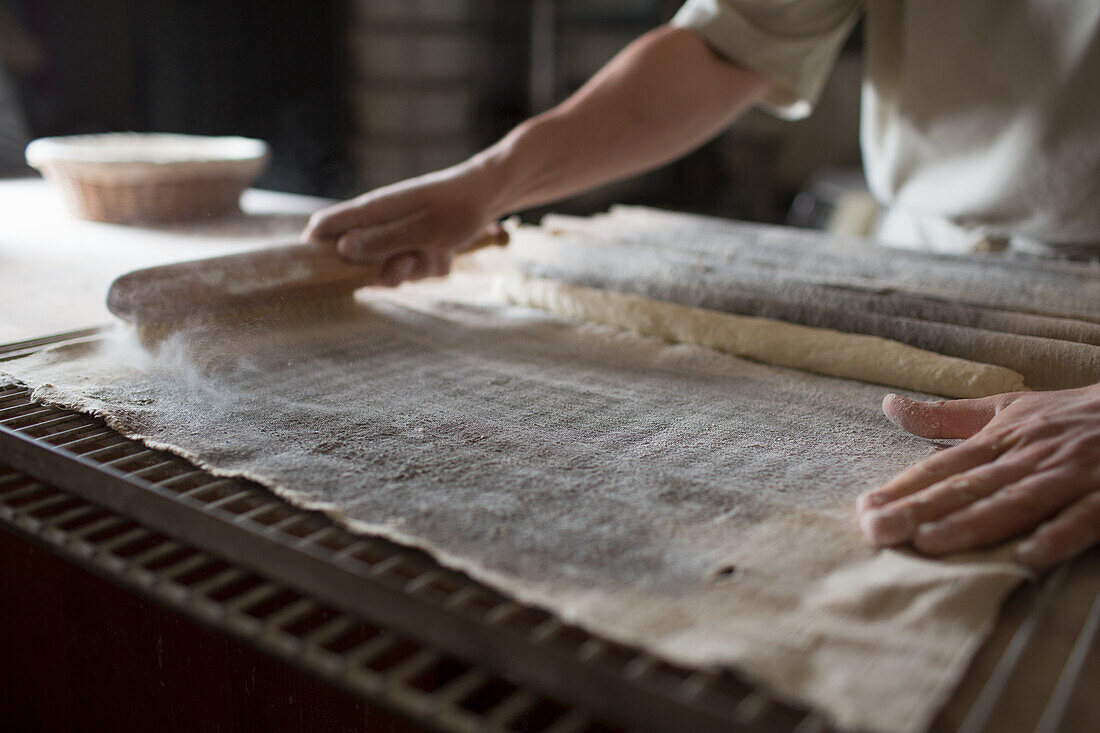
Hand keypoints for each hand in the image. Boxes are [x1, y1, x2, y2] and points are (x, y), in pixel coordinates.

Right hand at [301, 162, 502, 285]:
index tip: (321, 278)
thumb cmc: (456, 207)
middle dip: (385, 272)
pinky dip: (432, 266)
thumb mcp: (422, 230)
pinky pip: (415, 270)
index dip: (314, 252)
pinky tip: (447, 251)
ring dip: (416, 269)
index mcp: (371, 211)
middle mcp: (379, 224)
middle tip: (410, 261)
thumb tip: (342, 249)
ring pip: (391, 270)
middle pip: (358, 262)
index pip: (324, 227)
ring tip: (437, 250)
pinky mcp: (415, 246)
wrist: (489, 196)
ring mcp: (397, 236)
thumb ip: (383, 241)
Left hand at [857, 385, 1099, 570]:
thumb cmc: (1071, 415)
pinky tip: (1028, 558)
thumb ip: (948, 416)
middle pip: (967, 487)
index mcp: (1001, 439)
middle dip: (920, 510)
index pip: (943, 468)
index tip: (865, 510)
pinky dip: (1058, 535)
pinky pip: (1083, 518)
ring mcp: (1069, 475)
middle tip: (876, 531)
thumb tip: (889, 407)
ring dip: (972, 523)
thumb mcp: (1007, 407)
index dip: (903, 488)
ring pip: (1014, 502)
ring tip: (928, 544)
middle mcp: (1028, 456)